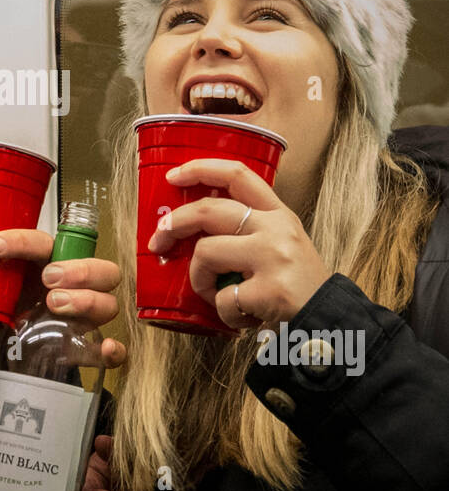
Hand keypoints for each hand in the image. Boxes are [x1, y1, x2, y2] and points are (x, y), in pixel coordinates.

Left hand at [0, 228, 125, 369]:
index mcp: (43, 261)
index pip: (43, 240)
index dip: (21, 240)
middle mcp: (70, 284)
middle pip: (98, 266)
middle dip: (78, 269)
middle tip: (47, 280)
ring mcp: (82, 316)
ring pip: (108, 301)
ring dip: (88, 300)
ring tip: (55, 306)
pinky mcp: (82, 348)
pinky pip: (111, 348)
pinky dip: (112, 348)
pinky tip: (104, 348)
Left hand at [147, 158, 331, 331]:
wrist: (332, 321)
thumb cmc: (298, 286)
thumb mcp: (282, 244)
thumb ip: (247, 231)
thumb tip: (192, 229)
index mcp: (278, 214)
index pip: (238, 174)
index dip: (200, 168)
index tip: (173, 175)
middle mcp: (276, 229)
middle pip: (209, 210)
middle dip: (174, 224)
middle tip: (159, 241)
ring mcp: (273, 258)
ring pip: (206, 253)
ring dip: (199, 280)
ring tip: (216, 295)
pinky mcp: (269, 291)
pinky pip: (223, 299)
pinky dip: (225, 314)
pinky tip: (243, 318)